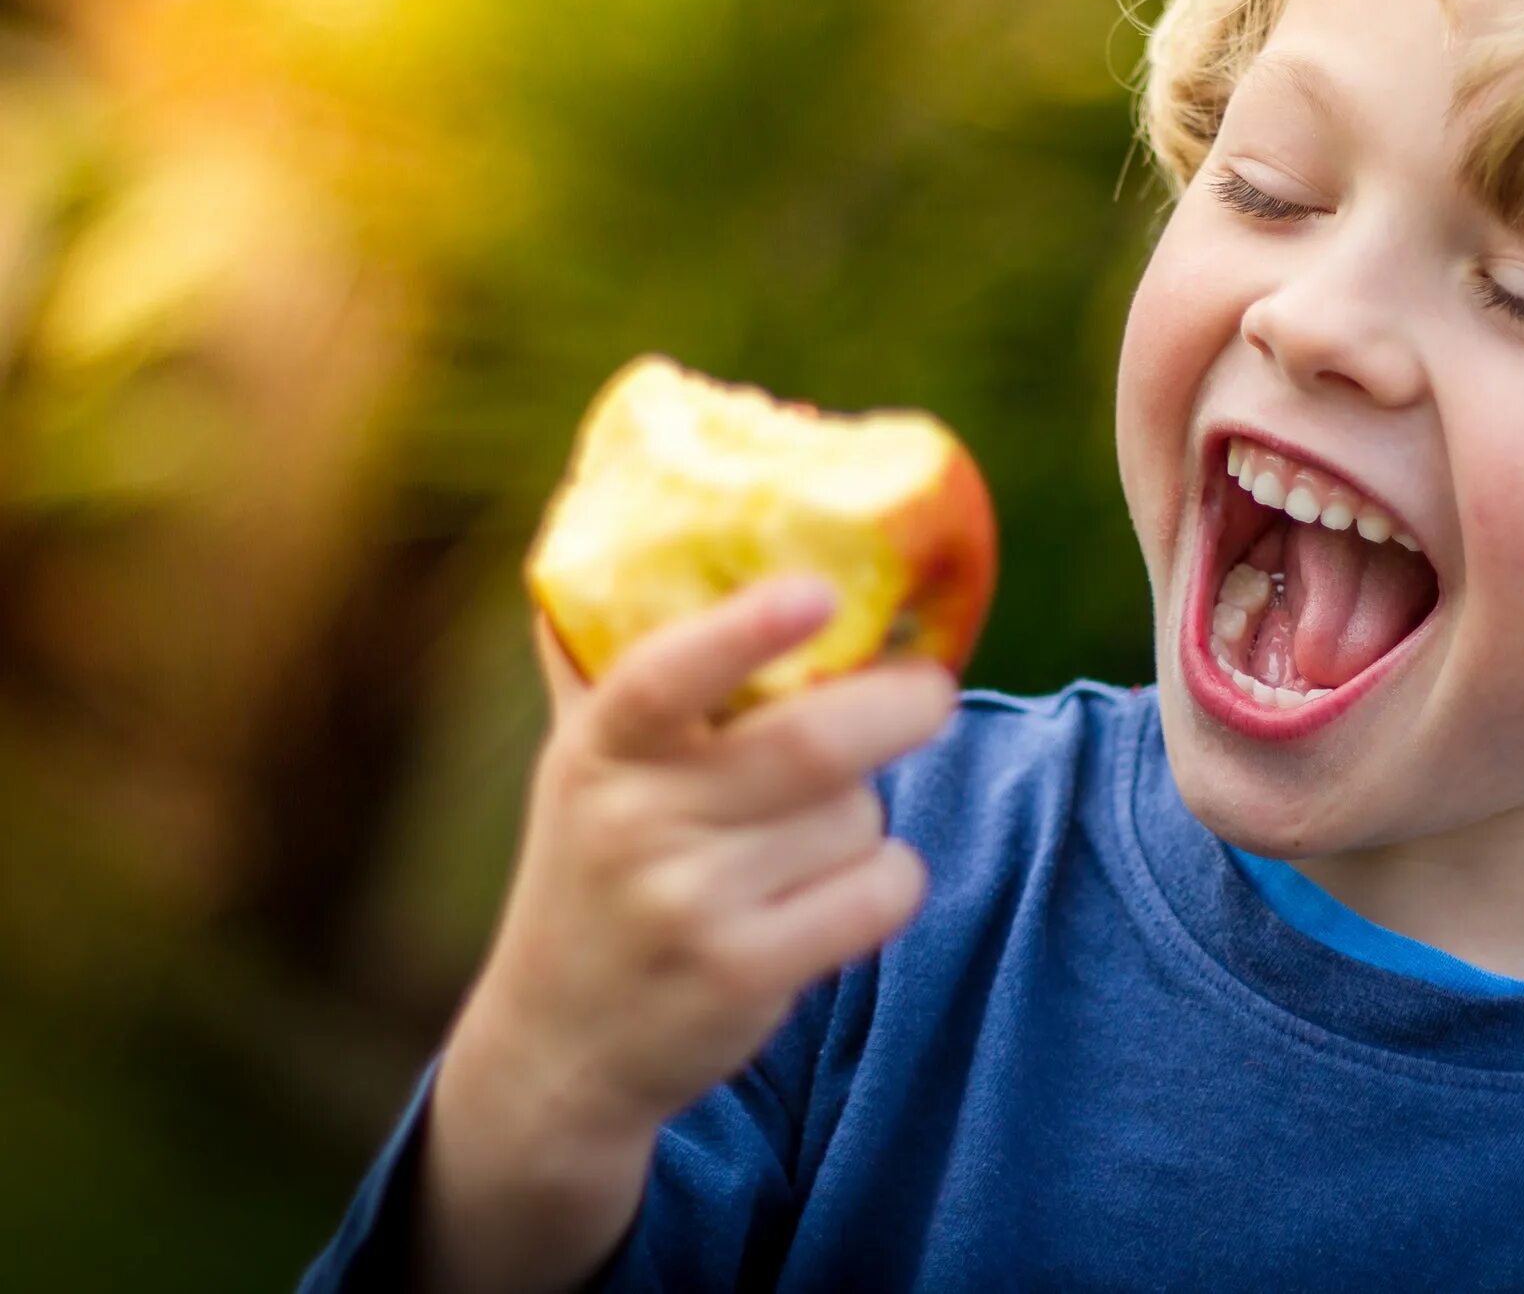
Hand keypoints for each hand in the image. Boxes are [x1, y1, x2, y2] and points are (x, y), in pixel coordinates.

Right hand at [415, 577, 954, 1293]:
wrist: (559, 1045)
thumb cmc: (597, 865)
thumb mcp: (582, 764)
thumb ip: (613, 659)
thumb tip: (629, 509)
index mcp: (599, 750)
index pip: (660, 677)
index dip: (742, 630)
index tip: (814, 590)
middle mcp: (636, 824)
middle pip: (810, 745)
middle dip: (899, 705)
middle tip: (931, 689)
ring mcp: (688, 906)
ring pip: (855, 818)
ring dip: (870, 812)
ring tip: (821, 828)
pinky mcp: (743, 975)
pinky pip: (877, 894)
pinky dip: (892, 880)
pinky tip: (852, 887)